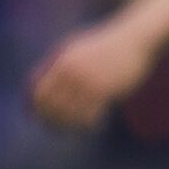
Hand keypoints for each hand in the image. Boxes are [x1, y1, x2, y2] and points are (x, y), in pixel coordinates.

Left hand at [29, 18, 155, 131]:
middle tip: (55, 129)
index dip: (34, 108)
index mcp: (61, 60)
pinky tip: (91, 124)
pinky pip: (90, 115)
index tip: (36, 118)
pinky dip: (88, 123)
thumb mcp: (73, 47)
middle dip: (50, 120)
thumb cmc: (102, 45)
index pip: (38, 92)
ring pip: (70, 114)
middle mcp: (72, 71)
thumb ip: (54, 63)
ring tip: (73, 129)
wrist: (133, 39)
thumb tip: (34, 84)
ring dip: (70, 125)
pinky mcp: (107, 90)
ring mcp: (89, 81)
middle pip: (52, 106)